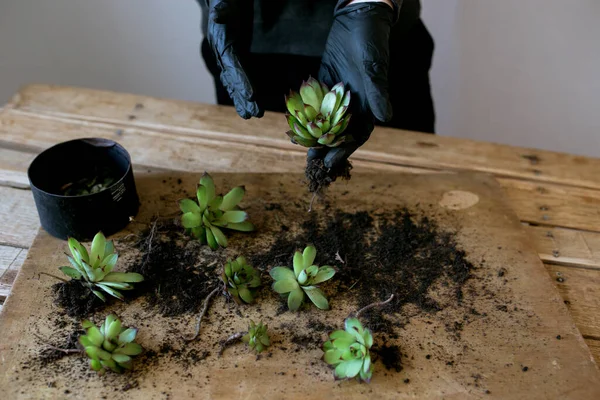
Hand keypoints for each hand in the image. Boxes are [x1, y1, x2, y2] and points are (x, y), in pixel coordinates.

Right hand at [206, 0, 262, 118]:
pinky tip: (249, 102)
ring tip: (254, 115)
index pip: (232, 66)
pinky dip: (243, 90)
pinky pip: (239, 76)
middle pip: (234, 79)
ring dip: (244, 99)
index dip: (242, 81)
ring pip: (235, 82)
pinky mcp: (236, 56)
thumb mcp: (223, 4)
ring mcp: (228, 57)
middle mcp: (222, 54)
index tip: (252, 95)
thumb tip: (218, 15)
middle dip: (244, 97)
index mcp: (220, 43)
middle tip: (256, 114)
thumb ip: (221, 12)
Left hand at [309, 2, 393, 167]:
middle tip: (313, 163)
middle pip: (340, 132)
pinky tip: (296, 126)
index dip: (345, 150)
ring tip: (303, 151)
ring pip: (326, 121)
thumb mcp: (373, 65)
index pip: (357, 133)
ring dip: (316, 136)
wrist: (358, 17)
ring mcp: (338, 95)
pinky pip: (316, 105)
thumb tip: (386, 117)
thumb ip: (377, 91)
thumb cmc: (370, 40)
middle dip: (327, 148)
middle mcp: (354, 103)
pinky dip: (307, 116)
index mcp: (369, 103)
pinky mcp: (325, 84)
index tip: (332, 163)